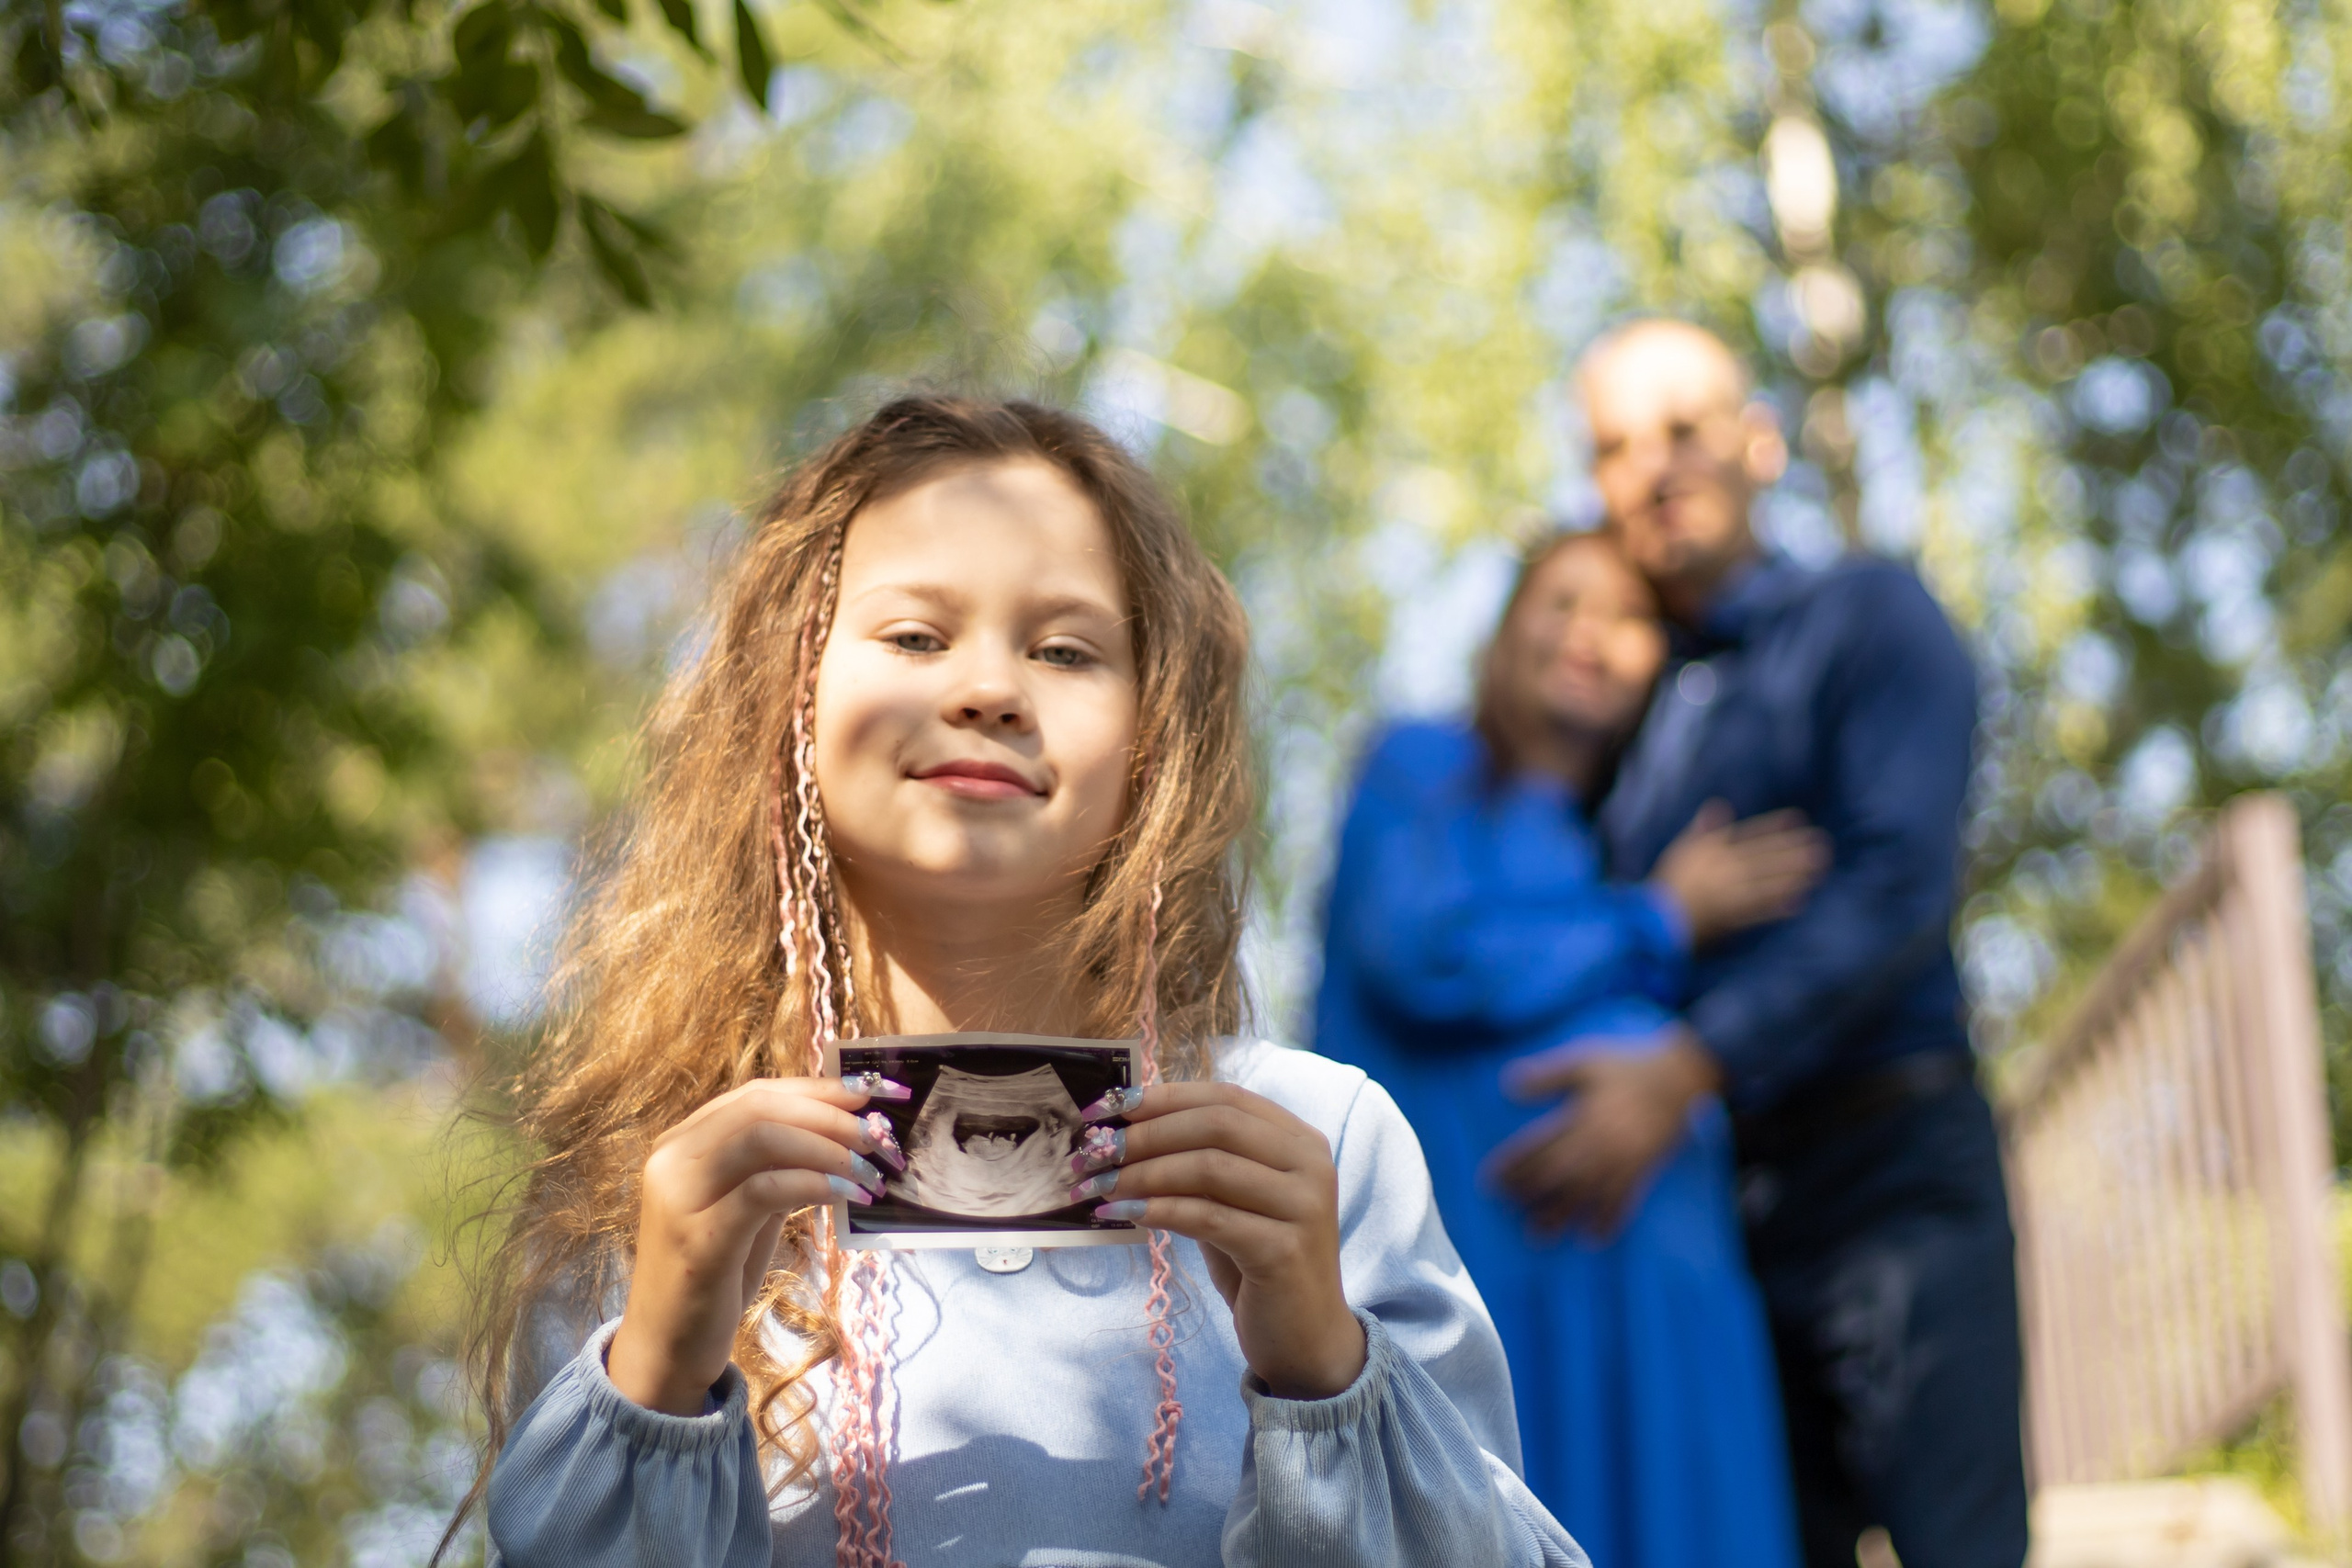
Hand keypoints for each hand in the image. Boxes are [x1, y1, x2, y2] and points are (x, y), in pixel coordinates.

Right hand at [606, 1076, 904, 1414]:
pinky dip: (814, 1183)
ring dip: (829, 1147)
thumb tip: (843, 1130)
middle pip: (761, 1106)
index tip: (872, 1092)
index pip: (757, 1093)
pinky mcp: (698, 1236)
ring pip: (762, 1137)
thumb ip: (776, 1166)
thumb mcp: (748, 1208)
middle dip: (831, 1115)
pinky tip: (846, 1196)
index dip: (819, 1088)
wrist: (668, 1347)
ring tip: (869, 1171)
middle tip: (881, 1138)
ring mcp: (679, 1196)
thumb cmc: (716, 1275)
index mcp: (682, 1142)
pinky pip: (764, 1189)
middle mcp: (672, 1158)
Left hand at [1069, 1083, 1365, 1399]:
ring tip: (1099, 1184)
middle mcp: (1311, 1165)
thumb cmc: (1259, 1265)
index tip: (1108, 1107)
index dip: (1163, 1097)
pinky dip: (1158, 1210)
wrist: (1304, 1340)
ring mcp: (1304, 1206)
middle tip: (1095, 1150)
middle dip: (1147, 1133)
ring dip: (1143, 1172)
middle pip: (1216, 1124)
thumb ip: (1198, 1165)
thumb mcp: (1231, 1204)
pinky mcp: (1285, 1250)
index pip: (1225, 1097)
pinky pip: (1208, 1217)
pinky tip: (1123, 1214)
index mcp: (1300, 1141)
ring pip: (1209, 1167)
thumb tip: (1124, 1134)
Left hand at [1483, 1026, 1721, 1237]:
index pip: (1540, 1146)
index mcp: (1583, 1115)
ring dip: (1562, 1215)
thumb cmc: (1628, 1066)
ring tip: (1539, 1233)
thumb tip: (1508, 1085)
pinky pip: (1625, 1200)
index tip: (1492, 1180)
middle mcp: (1602, 1142)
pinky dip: (1609, 1221)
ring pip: (1587, 1193)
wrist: (1681, 1077)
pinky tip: (1593, 1238)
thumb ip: (1548, 1074)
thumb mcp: (1586, 1060)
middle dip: (1532, 1193)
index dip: (1514, 1165)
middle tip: (1509, 1207)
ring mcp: (1625, 1158)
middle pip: (1559, 1175)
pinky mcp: (1644, 1168)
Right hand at [1651, 801, 1828, 944]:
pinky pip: (1757, 913)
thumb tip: (1719, 805)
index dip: (1775, 827)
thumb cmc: (1666, 883)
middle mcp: (1724, 871)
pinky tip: (1798, 902)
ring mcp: (1728, 896)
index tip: (1799, 820)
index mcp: (1712, 853)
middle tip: (1823, 846)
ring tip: (1818, 871)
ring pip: (1767, 883)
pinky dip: (1777, 907)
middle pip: (1765, 859)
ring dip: (1794, 876)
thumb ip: (1703, 829)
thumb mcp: (1681, 849)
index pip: (1749, 836)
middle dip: (1795, 852)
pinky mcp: (1728, 920)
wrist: (1652, 920)